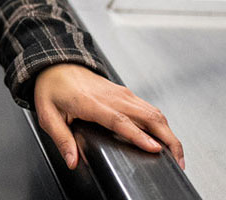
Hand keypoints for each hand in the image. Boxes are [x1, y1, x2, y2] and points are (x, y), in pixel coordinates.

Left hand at [32, 63, 184, 170]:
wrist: (57, 65)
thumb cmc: (53, 88)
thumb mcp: (48, 115)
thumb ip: (62, 139)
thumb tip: (73, 161)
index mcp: (91, 103)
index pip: (120, 121)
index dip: (140, 136)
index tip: (155, 148)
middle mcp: (112, 97)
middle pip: (147, 116)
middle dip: (167, 139)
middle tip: (177, 161)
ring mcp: (122, 94)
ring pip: (153, 112)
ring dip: (169, 133)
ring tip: (177, 155)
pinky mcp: (126, 94)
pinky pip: (149, 109)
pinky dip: (162, 124)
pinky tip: (166, 138)